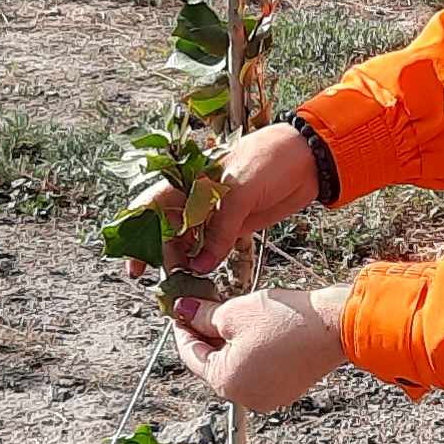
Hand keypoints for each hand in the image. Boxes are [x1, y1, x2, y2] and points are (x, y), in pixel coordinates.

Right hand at [123, 122, 320, 277]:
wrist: (309, 158)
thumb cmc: (270, 158)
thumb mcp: (239, 191)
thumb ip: (220, 230)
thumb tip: (200, 267)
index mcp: (188, 179)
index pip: (151, 207)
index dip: (137, 235)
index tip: (134, 264)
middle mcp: (196, 198)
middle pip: (167, 231)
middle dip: (162, 257)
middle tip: (166, 283)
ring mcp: (216, 213)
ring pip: (189, 243)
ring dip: (184, 264)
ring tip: (183, 285)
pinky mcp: (236, 226)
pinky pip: (213, 248)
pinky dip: (206, 263)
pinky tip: (203, 276)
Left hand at [169, 285, 350, 410]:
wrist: (334, 325)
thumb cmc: (286, 320)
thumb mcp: (233, 312)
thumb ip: (202, 316)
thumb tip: (185, 311)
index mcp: (226, 382)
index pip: (191, 355)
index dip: (182, 329)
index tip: (180, 311)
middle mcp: (244, 397)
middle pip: (213, 364)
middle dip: (206, 336)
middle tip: (201, 308)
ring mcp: (267, 396)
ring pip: (236, 368)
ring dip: (228, 344)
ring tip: (226, 315)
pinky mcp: (285, 389)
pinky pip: (257, 371)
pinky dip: (249, 353)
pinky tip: (251, 330)